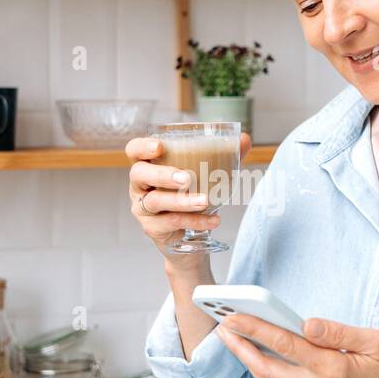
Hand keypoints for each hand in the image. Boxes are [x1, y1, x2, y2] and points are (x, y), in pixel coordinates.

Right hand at [125, 131, 252, 258]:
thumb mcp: (208, 176)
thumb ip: (225, 157)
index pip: (133, 151)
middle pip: (139, 174)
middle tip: (186, 178)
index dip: (142, 147)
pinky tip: (213, 220)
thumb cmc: (194, 197)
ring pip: (155, 201)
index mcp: (149, 166)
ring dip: (182, 201)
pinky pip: (171, 222)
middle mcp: (140, 186)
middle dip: (162, 174)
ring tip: (205, 201)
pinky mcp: (152, 228)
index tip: (159, 146)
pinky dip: (194, 220)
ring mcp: (143, 208)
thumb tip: (244, 139)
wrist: (191, 238)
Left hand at [214, 312, 378, 377]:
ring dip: (249, 362)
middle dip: (240, 348)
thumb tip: (306, 323)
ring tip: (233, 339)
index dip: (255, 329)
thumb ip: (338, 332)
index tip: (233, 316)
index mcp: (334, 370)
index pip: (285, 345)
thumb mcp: (376, 340)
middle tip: (221, 327)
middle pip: (267, 369)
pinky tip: (258, 357)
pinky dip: (265, 374)